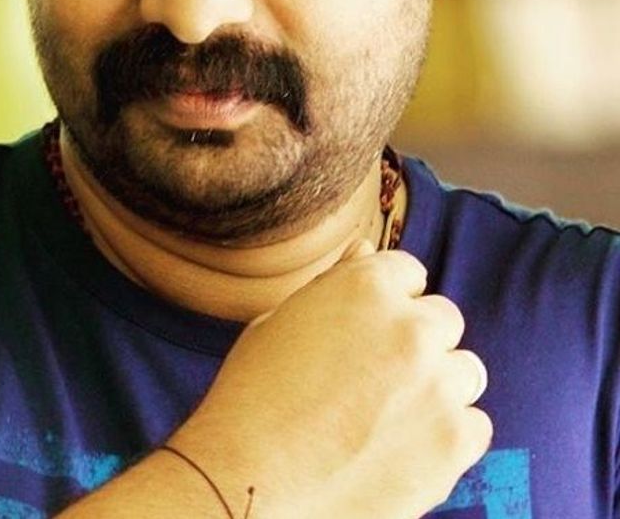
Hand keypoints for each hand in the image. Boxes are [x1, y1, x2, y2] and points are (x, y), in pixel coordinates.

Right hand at [169, 242, 491, 518]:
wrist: (251, 476)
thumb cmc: (254, 392)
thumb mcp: (282, 318)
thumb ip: (335, 283)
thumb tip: (366, 250)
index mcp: (366, 285)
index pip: (408, 272)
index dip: (386, 301)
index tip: (366, 331)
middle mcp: (411, 327)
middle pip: (444, 320)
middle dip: (418, 340)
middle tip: (377, 376)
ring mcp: (437, 385)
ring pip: (467, 371)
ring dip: (438, 385)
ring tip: (391, 413)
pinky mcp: (454, 443)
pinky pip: (475, 425)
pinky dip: (448, 435)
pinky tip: (403, 445)